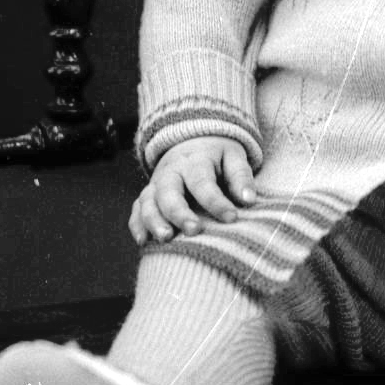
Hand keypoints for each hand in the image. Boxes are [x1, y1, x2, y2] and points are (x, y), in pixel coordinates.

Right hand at [129, 137, 257, 245]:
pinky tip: (142, 241)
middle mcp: (171, 173)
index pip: (203, 182)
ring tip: (166, 238)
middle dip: (179, 213)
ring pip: (148, 202)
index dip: (216, 202)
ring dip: (154, 221)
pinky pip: (136, 210)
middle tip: (194, 231)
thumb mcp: (233, 156)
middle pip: (169, 193)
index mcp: (195, 162)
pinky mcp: (148, 196)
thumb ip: (240, 176)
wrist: (191, 142)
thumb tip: (249, 199)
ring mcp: (156, 185)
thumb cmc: (217, 156)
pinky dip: (136, 225)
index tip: (232, 218)